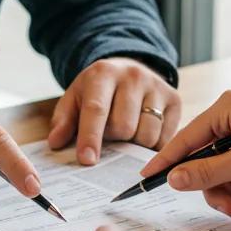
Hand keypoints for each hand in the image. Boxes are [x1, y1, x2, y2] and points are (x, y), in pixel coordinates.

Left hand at [47, 58, 180, 164]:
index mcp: (103, 74)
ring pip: (147, 135)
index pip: (97, 109)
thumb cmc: (97, 91)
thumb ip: (63, 121)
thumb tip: (56, 143)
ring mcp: (157, 87)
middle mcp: (133, 77)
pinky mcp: (174, 99)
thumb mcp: (75, 98)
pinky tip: (142, 135)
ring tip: (126, 135)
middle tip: (109, 136)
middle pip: (124, 127)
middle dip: (114, 141)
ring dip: (133, 146)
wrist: (128, 69)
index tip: (87, 161)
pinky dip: (152, 146)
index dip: (91, 137)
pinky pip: (164, 138)